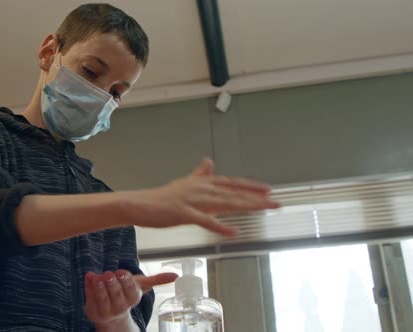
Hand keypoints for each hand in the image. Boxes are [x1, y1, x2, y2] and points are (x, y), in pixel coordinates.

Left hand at [85, 270, 177, 328]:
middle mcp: (120, 306)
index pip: (130, 291)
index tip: (121, 272)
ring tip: (98, 276)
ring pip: (102, 298)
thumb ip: (156, 280)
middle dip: (113, 283)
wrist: (111, 315)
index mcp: (132, 299)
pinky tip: (89, 275)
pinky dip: (88, 286)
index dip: (126, 282)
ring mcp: (105, 310)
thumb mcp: (140, 286)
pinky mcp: (92, 310)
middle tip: (109, 273)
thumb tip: (176, 275)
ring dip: (99, 286)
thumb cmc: (125, 295)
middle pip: (116, 294)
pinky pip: (89, 297)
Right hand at [130, 158, 279, 235]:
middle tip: (276, 203)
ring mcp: (193, 200)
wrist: (140, 204)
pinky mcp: (183, 213)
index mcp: (202, 183)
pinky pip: (204, 220)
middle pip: (233, 193)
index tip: (268, 191)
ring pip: (224, 203)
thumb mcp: (185, 183)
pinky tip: (233, 232)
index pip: (231, 184)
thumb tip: (209, 161)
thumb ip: (200, 174)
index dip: (250, 187)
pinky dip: (219, 226)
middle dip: (256, 198)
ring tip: (264, 209)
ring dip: (246, 206)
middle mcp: (201, 189)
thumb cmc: (162, 198)